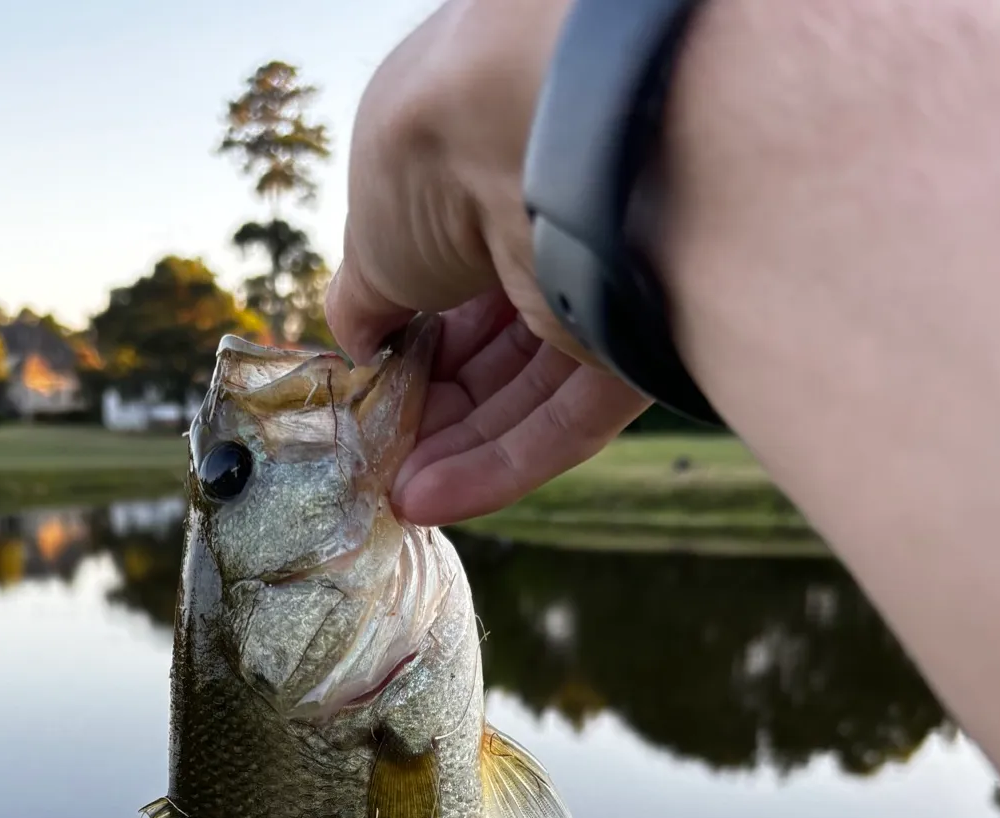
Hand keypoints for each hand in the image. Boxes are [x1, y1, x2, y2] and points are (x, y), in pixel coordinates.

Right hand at [326, 0, 648, 522]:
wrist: (532, 137)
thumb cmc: (434, 157)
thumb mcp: (370, 235)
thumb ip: (367, 300)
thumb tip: (359, 351)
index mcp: (489, 181)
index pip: (454, 287)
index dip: (409, 349)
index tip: (372, 396)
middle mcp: (552, 229)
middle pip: (492, 350)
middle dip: (431, 416)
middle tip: (380, 461)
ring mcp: (602, 287)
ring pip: (528, 394)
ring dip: (458, 453)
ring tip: (397, 494)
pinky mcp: (639, 344)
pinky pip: (570, 421)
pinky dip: (504, 466)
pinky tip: (433, 498)